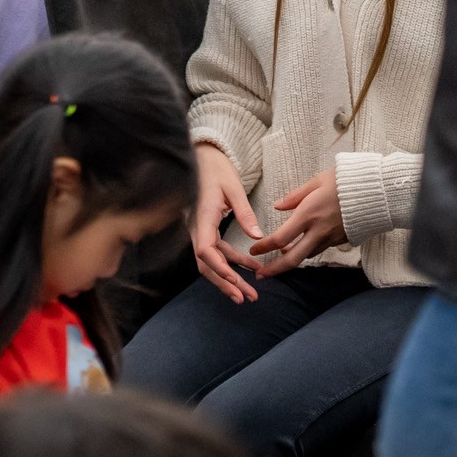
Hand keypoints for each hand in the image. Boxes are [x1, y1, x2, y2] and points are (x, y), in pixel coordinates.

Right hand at [191, 144, 262, 302]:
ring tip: (249, 293)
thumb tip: (258, 237)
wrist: (204, 159)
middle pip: (207, 264)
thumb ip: (245, 213)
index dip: (219, 267)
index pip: (205, 250)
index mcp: (202, 217)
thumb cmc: (217, 170)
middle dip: (225, 283)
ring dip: (229, 278)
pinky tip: (250, 269)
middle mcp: (198, 228)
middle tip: (245, 298)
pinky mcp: (207, 230)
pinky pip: (218, 252)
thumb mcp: (234, 188)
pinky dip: (232, 263)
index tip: (235, 279)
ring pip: (212, 262)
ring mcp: (201, 231)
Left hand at [248, 169, 345, 278]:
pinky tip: (303, 245)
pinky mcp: (341, 240)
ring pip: (306, 256)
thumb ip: (295, 196)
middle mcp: (318, 231)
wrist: (377, 191)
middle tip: (261, 275)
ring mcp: (331, 238)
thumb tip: (277, 206)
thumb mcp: (317, 181)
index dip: (264, 247)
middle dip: (275, 269)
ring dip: (292, 259)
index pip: (280, 238)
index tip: (254, 250)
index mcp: (308, 214)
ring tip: (280, 256)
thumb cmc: (345, 181)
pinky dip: (308, 251)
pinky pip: (320, 249)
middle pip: (292, 258)